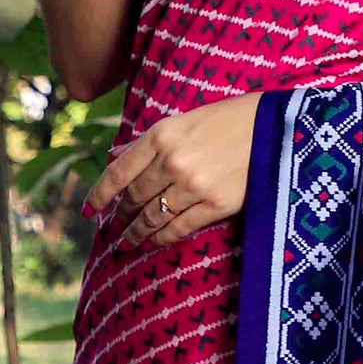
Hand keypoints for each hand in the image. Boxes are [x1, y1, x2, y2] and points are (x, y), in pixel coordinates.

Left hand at [91, 93, 262, 250]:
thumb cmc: (226, 121)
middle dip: (122, 215)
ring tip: (128, 242)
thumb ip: (149, 142)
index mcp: (161, 135)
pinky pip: (180, 228)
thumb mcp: (182, 121)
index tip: (89, 210)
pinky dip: (162, 238)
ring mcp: (194, 185)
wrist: (273, 128)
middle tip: (115, 225)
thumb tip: (116, 159)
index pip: (119, 172)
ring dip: (137, 233)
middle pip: (134, 198)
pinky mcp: (216, 204)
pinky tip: (154, 242)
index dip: (100, 194)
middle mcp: (173, 161)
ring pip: (154, 217)